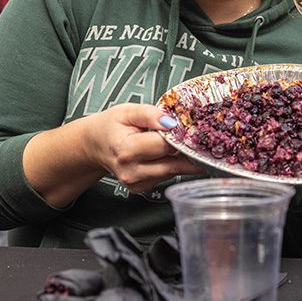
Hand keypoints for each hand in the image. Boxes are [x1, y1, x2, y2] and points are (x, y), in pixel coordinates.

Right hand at [79, 104, 203, 192]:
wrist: (95, 145)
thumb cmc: (112, 126)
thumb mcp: (127, 111)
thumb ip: (150, 114)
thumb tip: (171, 122)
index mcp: (126, 150)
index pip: (164, 145)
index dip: (181, 137)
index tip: (195, 131)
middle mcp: (130, 171)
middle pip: (173, 165)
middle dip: (189, 153)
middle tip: (206, 143)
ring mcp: (135, 183)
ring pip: (172, 172)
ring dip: (184, 160)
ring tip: (190, 146)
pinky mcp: (140, 188)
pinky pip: (165, 177)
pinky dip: (172, 166)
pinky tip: (171, 155)